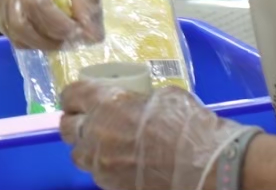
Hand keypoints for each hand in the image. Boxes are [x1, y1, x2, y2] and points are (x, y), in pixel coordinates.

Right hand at [0, 0, 104, 48]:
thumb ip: (89, 6)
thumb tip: (92, 39)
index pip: (36, 3)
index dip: (58, 25)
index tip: (79, 33)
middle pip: (19, 23)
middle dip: (48, 41)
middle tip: (71, 41)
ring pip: (13, 32)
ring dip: (40, 44)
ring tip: (61, 37)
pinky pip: (9, 32)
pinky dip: (29, 41)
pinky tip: (46, 33)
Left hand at [60, 82, 256, 189]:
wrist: (208, 167)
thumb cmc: (190, 126)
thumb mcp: (163, 97)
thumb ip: (136, 99)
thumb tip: (132, 103)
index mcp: (105, 103)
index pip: (71, 95)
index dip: (73, 97)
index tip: (78, 99)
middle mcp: (95, 133)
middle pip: (67, 127)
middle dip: (75, 123)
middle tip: (89, 122)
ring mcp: (102, 164)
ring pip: (79, 155)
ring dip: (88, 148)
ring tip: (106, 146)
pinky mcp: (112, 186)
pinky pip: (98, 174)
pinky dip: (105, 168)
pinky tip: (123, 164)